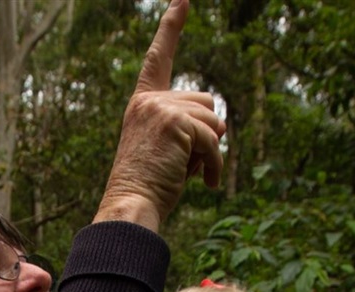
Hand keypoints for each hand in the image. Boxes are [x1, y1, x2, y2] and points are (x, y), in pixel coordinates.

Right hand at [96, 0, 225, 230]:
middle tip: (184, 164)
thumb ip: (189, 127)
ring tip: (190, 173)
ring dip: (212, 152)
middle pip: (206, 101)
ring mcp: (161, 108)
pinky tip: (205, 183)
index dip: (172, 24)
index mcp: (143, 101)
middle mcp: (150, 99)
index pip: (158, 57)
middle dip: (207, 135)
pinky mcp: (176, 123)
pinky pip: (214, 139)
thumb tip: (222, 126)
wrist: (132, 204)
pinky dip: (215, 164)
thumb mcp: (169, 148)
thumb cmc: (150, 185)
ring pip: (215, 120)